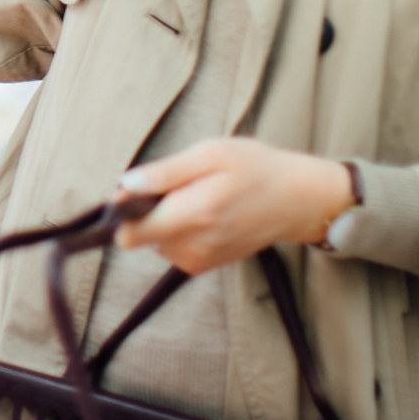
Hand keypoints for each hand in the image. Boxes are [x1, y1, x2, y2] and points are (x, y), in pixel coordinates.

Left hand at [114, 139, 353, 274]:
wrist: (296, 201)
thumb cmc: (255, 169)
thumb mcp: (211, 154)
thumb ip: (165, 173)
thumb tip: (126, 185)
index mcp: (193, 216)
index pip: (129, 234)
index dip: (122, 209)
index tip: (135, 188)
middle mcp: (193, 246)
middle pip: (140, 235)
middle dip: (147, 209)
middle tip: (177, 185)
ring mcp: (198, 260)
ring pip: (154, 240)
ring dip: (165, 218)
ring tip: (197, 196)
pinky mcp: (203, 265)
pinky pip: (171, 246)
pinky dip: (178, 229)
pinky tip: (203, 211)